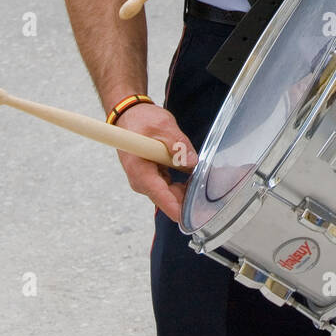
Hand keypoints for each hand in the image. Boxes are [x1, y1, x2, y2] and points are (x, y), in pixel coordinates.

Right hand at [112, 102, 198, 223]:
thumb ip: (178, 144)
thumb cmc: (140, 120)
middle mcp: (141, 181)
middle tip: (207, 192)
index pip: (161, 197)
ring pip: (169, 194)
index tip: (193, 220)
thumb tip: (191, 162)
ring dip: (184, 189)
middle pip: (168, 199)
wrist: (129, 115)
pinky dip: (179, 183)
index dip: (178, 210)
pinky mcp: (151, 177)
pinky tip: (190, 173)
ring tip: (200, 177)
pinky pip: (168, 186)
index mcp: (140, 171)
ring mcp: (146, 180)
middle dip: (186, 199)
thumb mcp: (163, 126)